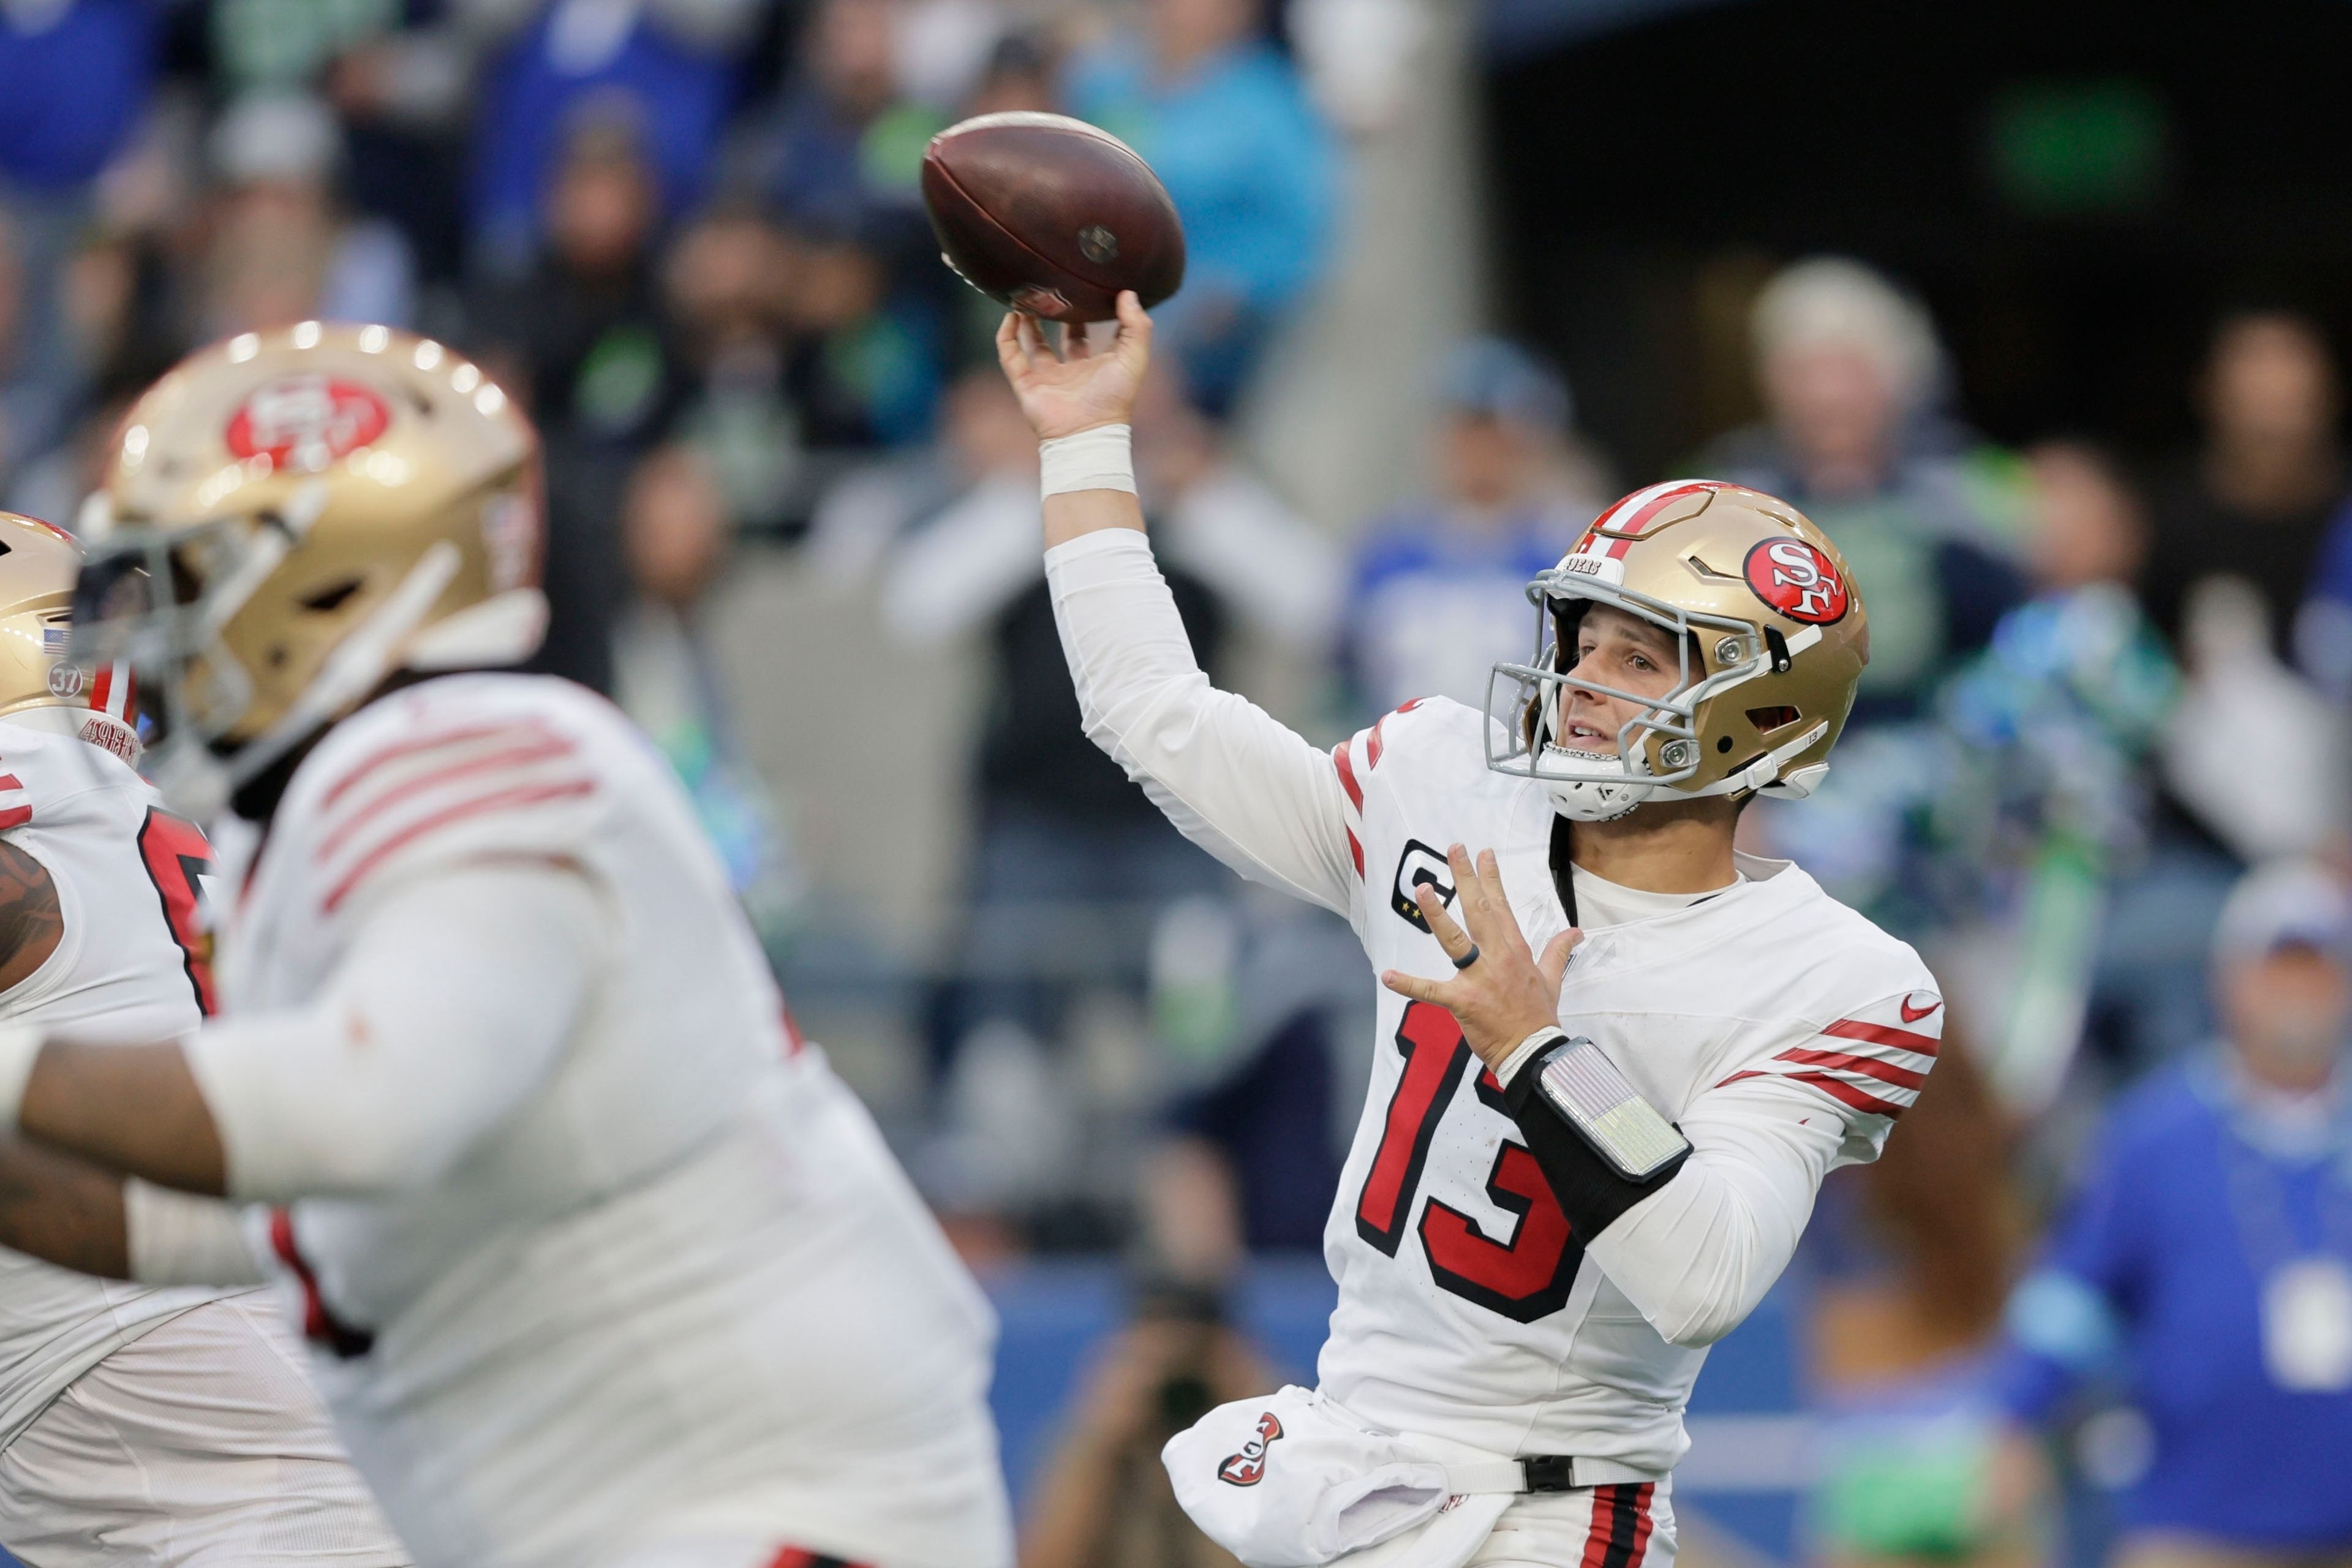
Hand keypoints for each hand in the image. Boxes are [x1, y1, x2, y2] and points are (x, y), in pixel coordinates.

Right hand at [995, 290, 1151, 440]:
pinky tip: (1010, 316)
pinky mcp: (1026, 384)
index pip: (1091, 333)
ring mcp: (1047, 377)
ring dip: (1028, 321)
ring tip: (1026, 296)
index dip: (1088, 312)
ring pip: (1033, 343)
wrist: (1086, 431)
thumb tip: (1127, 294)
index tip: (1085, 288)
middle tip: (1051, 288)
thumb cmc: (1115, 399)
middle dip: (1057, 314)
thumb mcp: (1134, 357)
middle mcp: (1072, 370)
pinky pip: (1010, 356)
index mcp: (1097, 365)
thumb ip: (1136, 326)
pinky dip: (1006, 337)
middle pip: (1061, 335)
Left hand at [1380, 845, 1581, 1071]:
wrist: (1535, 1051)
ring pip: (1456, 940)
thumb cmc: (1539, 1015)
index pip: (1502, 906)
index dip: (1491, 878)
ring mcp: (1479, 978)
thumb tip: (1576, 932)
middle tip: (1455, 848)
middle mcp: (1497, 957)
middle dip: (1466, 878)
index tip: (1483, 853)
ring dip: (1438, 915)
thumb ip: (1558, 951)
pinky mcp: (1463, 1001)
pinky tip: (1387, 976)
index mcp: (1515, 950)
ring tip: (1423, 890)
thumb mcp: (1552, 979)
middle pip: (1479, 910)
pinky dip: (1409, 984)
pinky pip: (1431, 991)